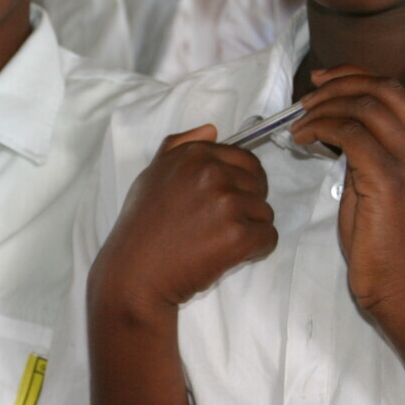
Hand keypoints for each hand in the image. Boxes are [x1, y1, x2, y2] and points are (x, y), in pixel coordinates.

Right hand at [92, 125, 277, 313]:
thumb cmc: (142, 227)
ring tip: (216, 242)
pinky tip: (228, 256)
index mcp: (195, 155)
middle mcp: (212, 173)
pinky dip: (255, 251)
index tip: (219, 203)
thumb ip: (179, 146)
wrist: (135, 274)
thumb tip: (212, 130)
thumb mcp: (152, 175)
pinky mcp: (238, 235)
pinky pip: (269, 238)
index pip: (245, 161)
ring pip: (265, 213)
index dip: (238, 184)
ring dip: (248, 229)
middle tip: (215, 225)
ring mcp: (227, 203)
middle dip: (245, 206)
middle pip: (258, 186)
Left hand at [291, 67, 404, 323]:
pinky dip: (321, 129)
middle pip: (383, 88)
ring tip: (300, 122)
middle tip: (307, 97)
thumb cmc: (385, 243)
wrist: (402, 287)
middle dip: (339, 83)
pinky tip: (304, 140)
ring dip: (324, 108)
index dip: (355, 76)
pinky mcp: (390, 179)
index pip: (394, 91)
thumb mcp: (380, 186)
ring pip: (364, 108)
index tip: (322, 81)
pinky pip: (350, 135)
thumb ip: (369, 153)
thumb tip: (339, 126)